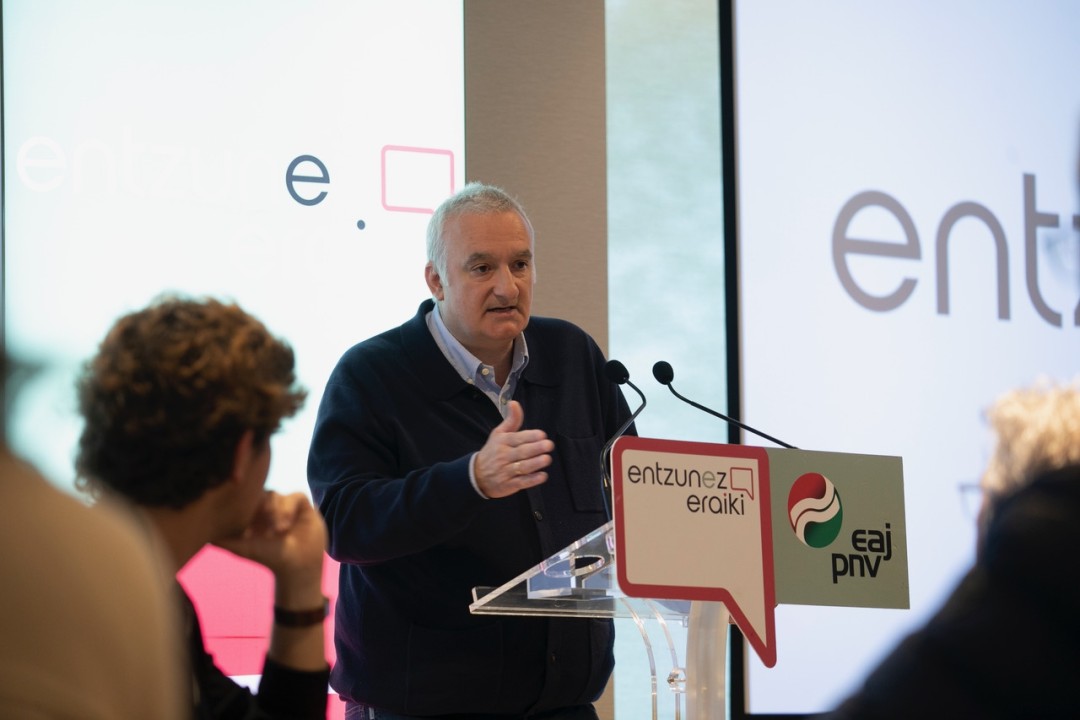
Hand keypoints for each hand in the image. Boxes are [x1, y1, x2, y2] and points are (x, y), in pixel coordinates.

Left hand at [215, 491, 327, 607]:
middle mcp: (269, 504)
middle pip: (260, 494)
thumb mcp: (246, 549)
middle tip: (264, 529)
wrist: (298, 566)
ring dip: (276, 512)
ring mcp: (285, 502)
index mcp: (253, 512)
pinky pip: (295, 496)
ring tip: (279, 531)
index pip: (244, 499)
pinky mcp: (301, 503)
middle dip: (261, 509)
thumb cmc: (271, 558)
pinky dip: (289, 509)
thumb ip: (227, 543)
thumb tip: (206, 538)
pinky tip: (286, 526)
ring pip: (276, 496)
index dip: (243, 506)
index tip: (245, 526)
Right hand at [473, 400, 554, 498]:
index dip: (530, 436)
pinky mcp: (509, 485)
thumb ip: (511, 420)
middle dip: (536, 448)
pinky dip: (532, 480)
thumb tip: (514, 402)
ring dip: (536, 463)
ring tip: (547, 459)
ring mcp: (506, 471)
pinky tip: (543, 476)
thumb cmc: (493, 451)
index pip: (518, 438)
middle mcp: (503, 456)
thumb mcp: (499, 434)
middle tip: (549, 445)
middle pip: (522, 452)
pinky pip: (522, 482)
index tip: (542, 435)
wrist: (476, 475)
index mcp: (502, 442)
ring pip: (523, 467)